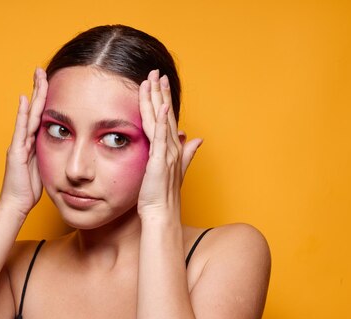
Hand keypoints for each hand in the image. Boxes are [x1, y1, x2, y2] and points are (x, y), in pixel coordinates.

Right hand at [0, 68, 47, 216]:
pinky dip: (22, 114)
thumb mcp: (44, 167)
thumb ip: (49, 154)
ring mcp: (18, 143)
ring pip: (27, 114)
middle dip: (38, 89)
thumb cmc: (29, 188)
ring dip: (33, 95)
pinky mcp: (16, 151)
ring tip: (37, 77)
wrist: (16, 203)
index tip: (49, 81)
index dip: (44, 98)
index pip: (39, 115)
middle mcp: (23, 138)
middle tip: (42, 70)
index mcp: (32, 141)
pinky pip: (20, 129)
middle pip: (32, 109)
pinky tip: (24, 100)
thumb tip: (65, 147)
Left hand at [137, 69, 201, 218]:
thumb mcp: (175, 170)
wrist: (162, 214)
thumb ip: (187, 153)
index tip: (159, 82)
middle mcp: (172, 147)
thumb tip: (197, 139)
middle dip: (160, 92)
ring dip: (158, 99)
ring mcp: (167, 153)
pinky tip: (163, 107)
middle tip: (155, 72)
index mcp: (172, 148)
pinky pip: (161, 138)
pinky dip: (162, 122)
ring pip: (161, 120)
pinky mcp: (161, 161)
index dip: (163, 99)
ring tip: (153, 80)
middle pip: (164, 114)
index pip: (166, 118)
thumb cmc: (163, 196)